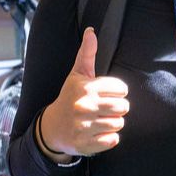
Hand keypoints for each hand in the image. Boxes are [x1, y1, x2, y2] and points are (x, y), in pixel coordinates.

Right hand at [41, 27, 129, 156]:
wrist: (52, 127)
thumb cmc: (70, 97)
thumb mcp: (77, 75)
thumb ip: (87, 53)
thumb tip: (91, 31)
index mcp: (86, 88)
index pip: (122, 89)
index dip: (118, 91)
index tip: (106, 93)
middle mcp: (84, 106)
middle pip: (123, 107)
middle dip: (118, 108)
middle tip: (106, 108)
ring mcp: (84, 126)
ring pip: (119, 123)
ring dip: (114, 123)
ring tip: (101, 120)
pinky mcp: (85, 144)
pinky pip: (113, 140)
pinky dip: (109, 138)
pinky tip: (98, 133)